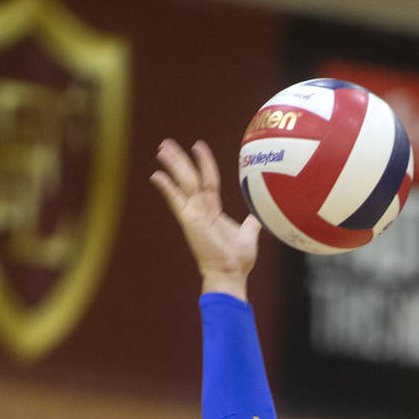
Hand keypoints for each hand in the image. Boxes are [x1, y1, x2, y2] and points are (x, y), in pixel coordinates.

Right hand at [151, 138, 261, 298]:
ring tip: (162, 148)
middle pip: (189, 178)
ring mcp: (193, 215)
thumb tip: (262, 214)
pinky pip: (176, 200)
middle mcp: (201, 210)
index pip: (208, 180)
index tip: (197, 145)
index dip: (204, 163)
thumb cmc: (238, 261)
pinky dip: (167, 188)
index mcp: (213, 211)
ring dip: (173, 165)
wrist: (230, 274)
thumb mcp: (249, 235)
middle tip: (166, 143)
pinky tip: (156, 175)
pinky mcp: (189, 221)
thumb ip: (252, 222)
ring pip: (183, 183)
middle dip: (179, 160)